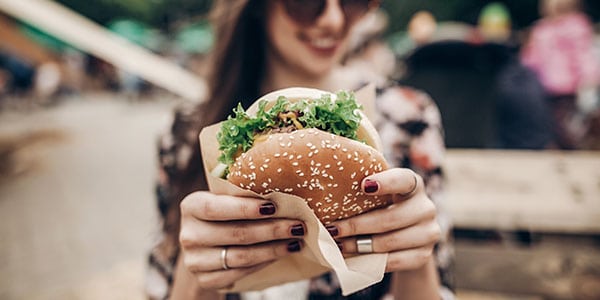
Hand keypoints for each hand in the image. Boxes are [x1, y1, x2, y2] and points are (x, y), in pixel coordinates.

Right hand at [178, 191, 305, 289]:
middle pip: (236, 233)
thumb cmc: (224, 214)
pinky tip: (281, 253)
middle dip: (271, 229)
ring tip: (295, 240)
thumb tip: (283, 190)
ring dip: (273, 249)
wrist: (206, 245)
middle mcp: (188, 234)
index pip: (217, 207)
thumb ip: (244, 195)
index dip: (245, 208)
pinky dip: (264, 262)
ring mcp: (194, 260)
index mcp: (191, 206)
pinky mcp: (205, 279)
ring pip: (241, 256)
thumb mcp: (225, 199)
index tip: (273, 206)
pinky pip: (240, 272)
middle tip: (297, 225)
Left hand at [326, 168, 440, 271]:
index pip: (403, 179)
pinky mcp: (424, 256)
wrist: (408, 234)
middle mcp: (426, 207)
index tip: (364, 186)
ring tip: (338, 245)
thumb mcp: (379, 193)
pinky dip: (370, 260)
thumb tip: (329, 185)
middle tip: (333, 229)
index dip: (386, 182)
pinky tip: (353, 257)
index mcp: (414, 184)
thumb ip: (364, 187)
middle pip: (390, 218)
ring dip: (359, 245)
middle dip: (357, 226)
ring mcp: (429, 233)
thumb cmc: (384, 206)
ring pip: (389, 242)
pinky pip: (394, 261)